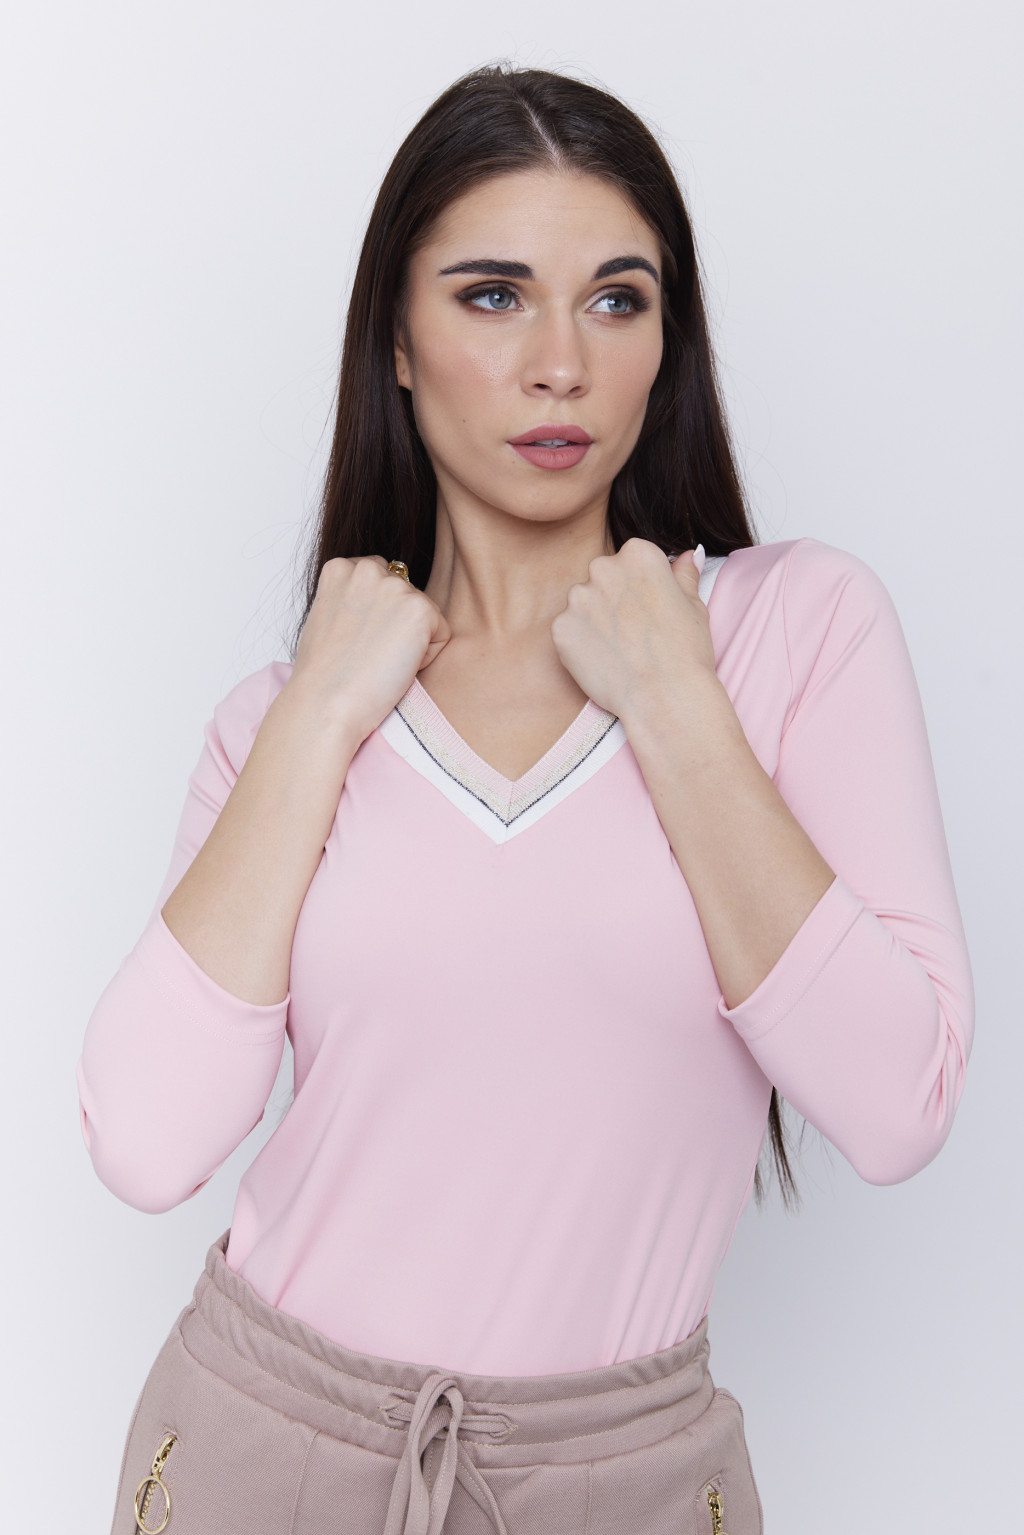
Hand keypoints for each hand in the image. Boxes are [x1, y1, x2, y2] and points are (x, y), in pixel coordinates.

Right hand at [288, 555, 451, 742]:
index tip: (357, 640)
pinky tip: (394, 667)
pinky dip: (426, 657)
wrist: (324, 703)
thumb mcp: (327, 617)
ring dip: (412, 641)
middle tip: (368, 654)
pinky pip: (441, 634)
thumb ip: (353, 599)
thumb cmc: (322, 675)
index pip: (383, 580)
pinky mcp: (420, 610)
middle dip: (397, 625)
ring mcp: (395, 586)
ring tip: (379, 661)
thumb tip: (378, 606)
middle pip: (407, 595)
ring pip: (425, 615)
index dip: (377, 616)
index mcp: (340, 567)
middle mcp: (368, 568)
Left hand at [550, 538, 715, 719]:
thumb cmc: (686, 652)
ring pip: (583, 603)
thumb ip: (684, 575)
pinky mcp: (560, 628)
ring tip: (619, 649)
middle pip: (603, 577)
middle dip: (614, 599)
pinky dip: (581, 644)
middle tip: (634, 632)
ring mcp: (578, 598)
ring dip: (595, 620)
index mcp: (638, 554)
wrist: (664, 696)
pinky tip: (604, 660)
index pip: (631, 560)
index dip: (641, 588)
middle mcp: (603, 568)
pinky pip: (568, 631)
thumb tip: (689, 556)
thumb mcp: (695, 605)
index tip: (649, 609)